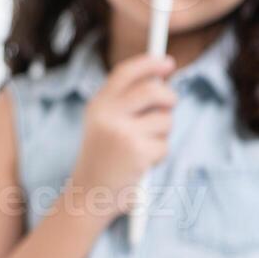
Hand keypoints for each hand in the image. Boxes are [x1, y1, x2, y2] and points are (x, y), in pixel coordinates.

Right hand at [70, 54, 176, 217]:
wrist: (88, 195)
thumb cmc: (102, 158)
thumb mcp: (103, 124)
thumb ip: (125, 102)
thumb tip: (160, 81)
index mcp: (97, 106)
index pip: (125, 72)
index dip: (149, 63)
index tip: (167, 62)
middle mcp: (107, 115)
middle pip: (153, 90)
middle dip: (169, 97)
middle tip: (170, 105)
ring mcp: (123, 133)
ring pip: (164, 119)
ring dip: (162, 134)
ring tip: (143, 148)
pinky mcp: (138, 153)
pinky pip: (164, 145)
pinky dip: (158, 155)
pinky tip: (140, 164)